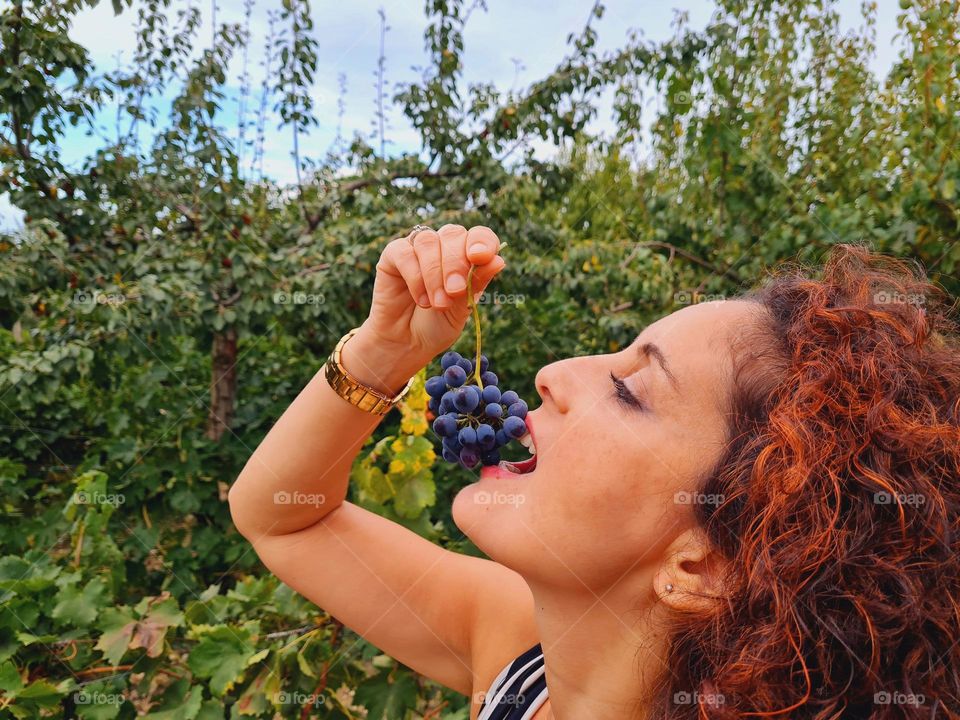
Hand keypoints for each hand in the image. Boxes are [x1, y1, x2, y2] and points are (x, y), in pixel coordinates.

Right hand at [342, 225, 505, 393]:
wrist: (407, 343)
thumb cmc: (437, 325)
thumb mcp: (462, 309)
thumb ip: (476, 284)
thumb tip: (499, 260)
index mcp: (467, 255)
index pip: (480, 235)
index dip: (482, 241)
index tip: (480, 257)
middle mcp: (443, 246)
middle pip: (453, 234)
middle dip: (456, 264)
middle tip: (455, 292)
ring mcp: (417, 248)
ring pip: (428, 241)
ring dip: (434, 273)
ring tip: (437, 303)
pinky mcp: (393, 255)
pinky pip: (404, 252)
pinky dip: (414, 276)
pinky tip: (420, 299)